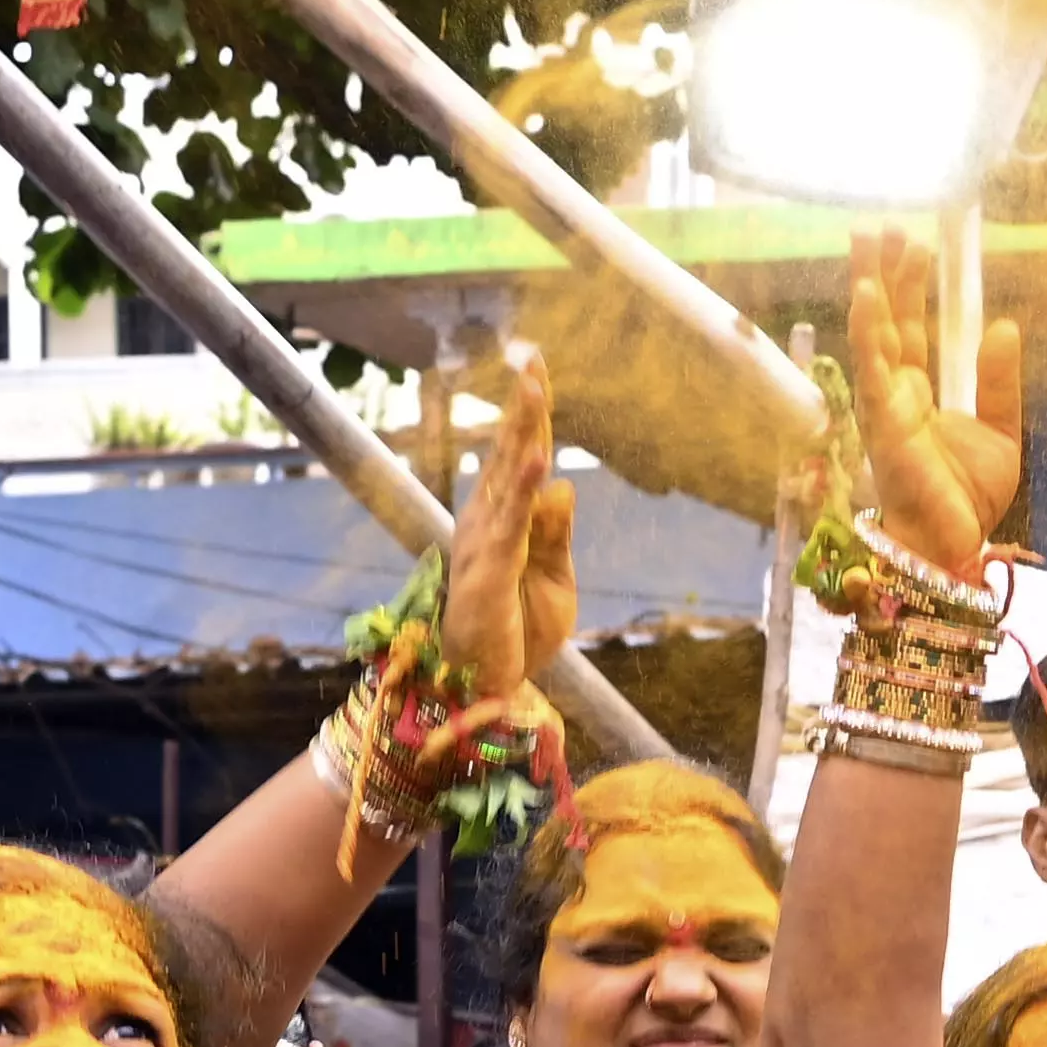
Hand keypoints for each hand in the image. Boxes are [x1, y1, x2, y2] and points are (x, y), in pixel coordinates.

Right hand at [440, 342, 578, 703]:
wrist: (491, 688)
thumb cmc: (518, 633)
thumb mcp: (554, 578)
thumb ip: (555, 533)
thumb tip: (562, 482)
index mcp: (504, 523)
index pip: (521, 459)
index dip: (531, 416)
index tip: (537, 368)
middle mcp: (487, 524)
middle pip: (508, 455)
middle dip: (522, 407)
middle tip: (532, 359)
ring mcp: (484, 545)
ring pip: (506, 478)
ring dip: (521, 432)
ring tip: (533, 388)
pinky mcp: (489, 573)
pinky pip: (512, 526)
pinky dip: (525, 491)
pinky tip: (539, 460)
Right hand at [840, 227, 1022, 571]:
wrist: (954, 546)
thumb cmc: (966, 501)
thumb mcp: (1001, 432)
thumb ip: (999, 382)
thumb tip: (1003, 326)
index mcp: (918, 395)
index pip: (910, 329)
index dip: (909, 288)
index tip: (914, 245)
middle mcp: (894, 394)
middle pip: (886, 321)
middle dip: (882, 273)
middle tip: (881, 225)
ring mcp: (884, 406)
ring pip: (873, 334)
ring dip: (869, 286)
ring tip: (870, 239)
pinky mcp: (883, 423)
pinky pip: (873, 369)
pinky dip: (868, 330)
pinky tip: (865, 293)